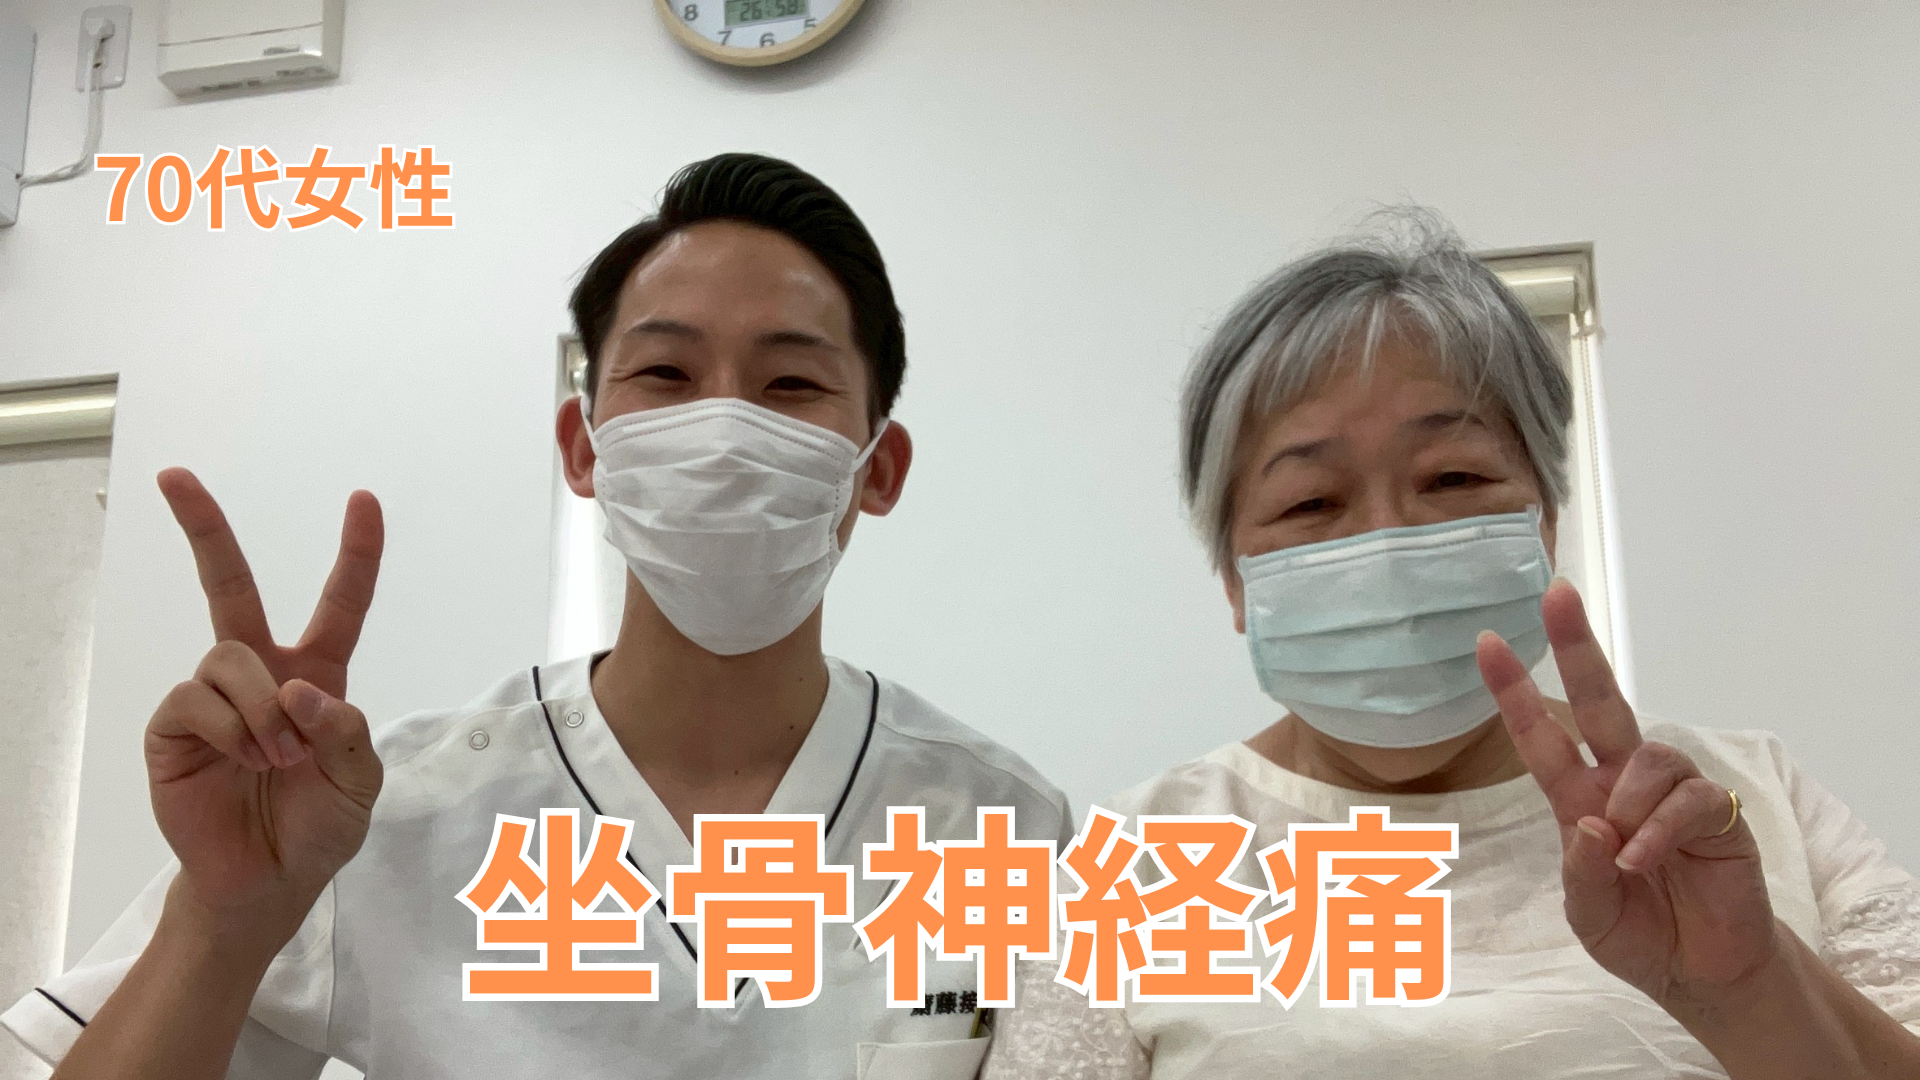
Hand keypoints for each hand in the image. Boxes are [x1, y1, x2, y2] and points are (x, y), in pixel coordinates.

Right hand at [145, 468, 385, 934]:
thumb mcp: (360, 782)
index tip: (364, 500)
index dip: (356, 553)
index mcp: (319, 676)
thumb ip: (347, 732)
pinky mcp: (174, 727)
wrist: (269, 883)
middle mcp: (262, 674)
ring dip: (262, 710)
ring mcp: (213, 697)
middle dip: (204, 529)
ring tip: (277, 759)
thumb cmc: (318, 827)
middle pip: (231, 587)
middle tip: (175, 477)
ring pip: (230, 657)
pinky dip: (231, 729)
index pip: (341, 603)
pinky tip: (243, 761)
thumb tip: (300, 691)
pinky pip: (195, 699)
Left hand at [1476, 579, 1776, 1010]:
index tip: (1486, 642)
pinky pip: (1688, 799)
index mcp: (1579, 799)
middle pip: (1599, 700)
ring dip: (1628, 803)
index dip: (1515, 690)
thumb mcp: (1589, 915)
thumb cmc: (1640, 934)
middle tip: (1556, 595)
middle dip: (1578, 646)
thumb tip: (1587, 824)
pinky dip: (1660, 829)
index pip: (1543, 735)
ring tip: (1626, 855)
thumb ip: (1580, 874)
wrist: (1702, 972)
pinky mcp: (1717, 814)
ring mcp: (1670, 794)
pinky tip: (1645, 860)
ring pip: (1647, 754)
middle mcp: (1622, 783)